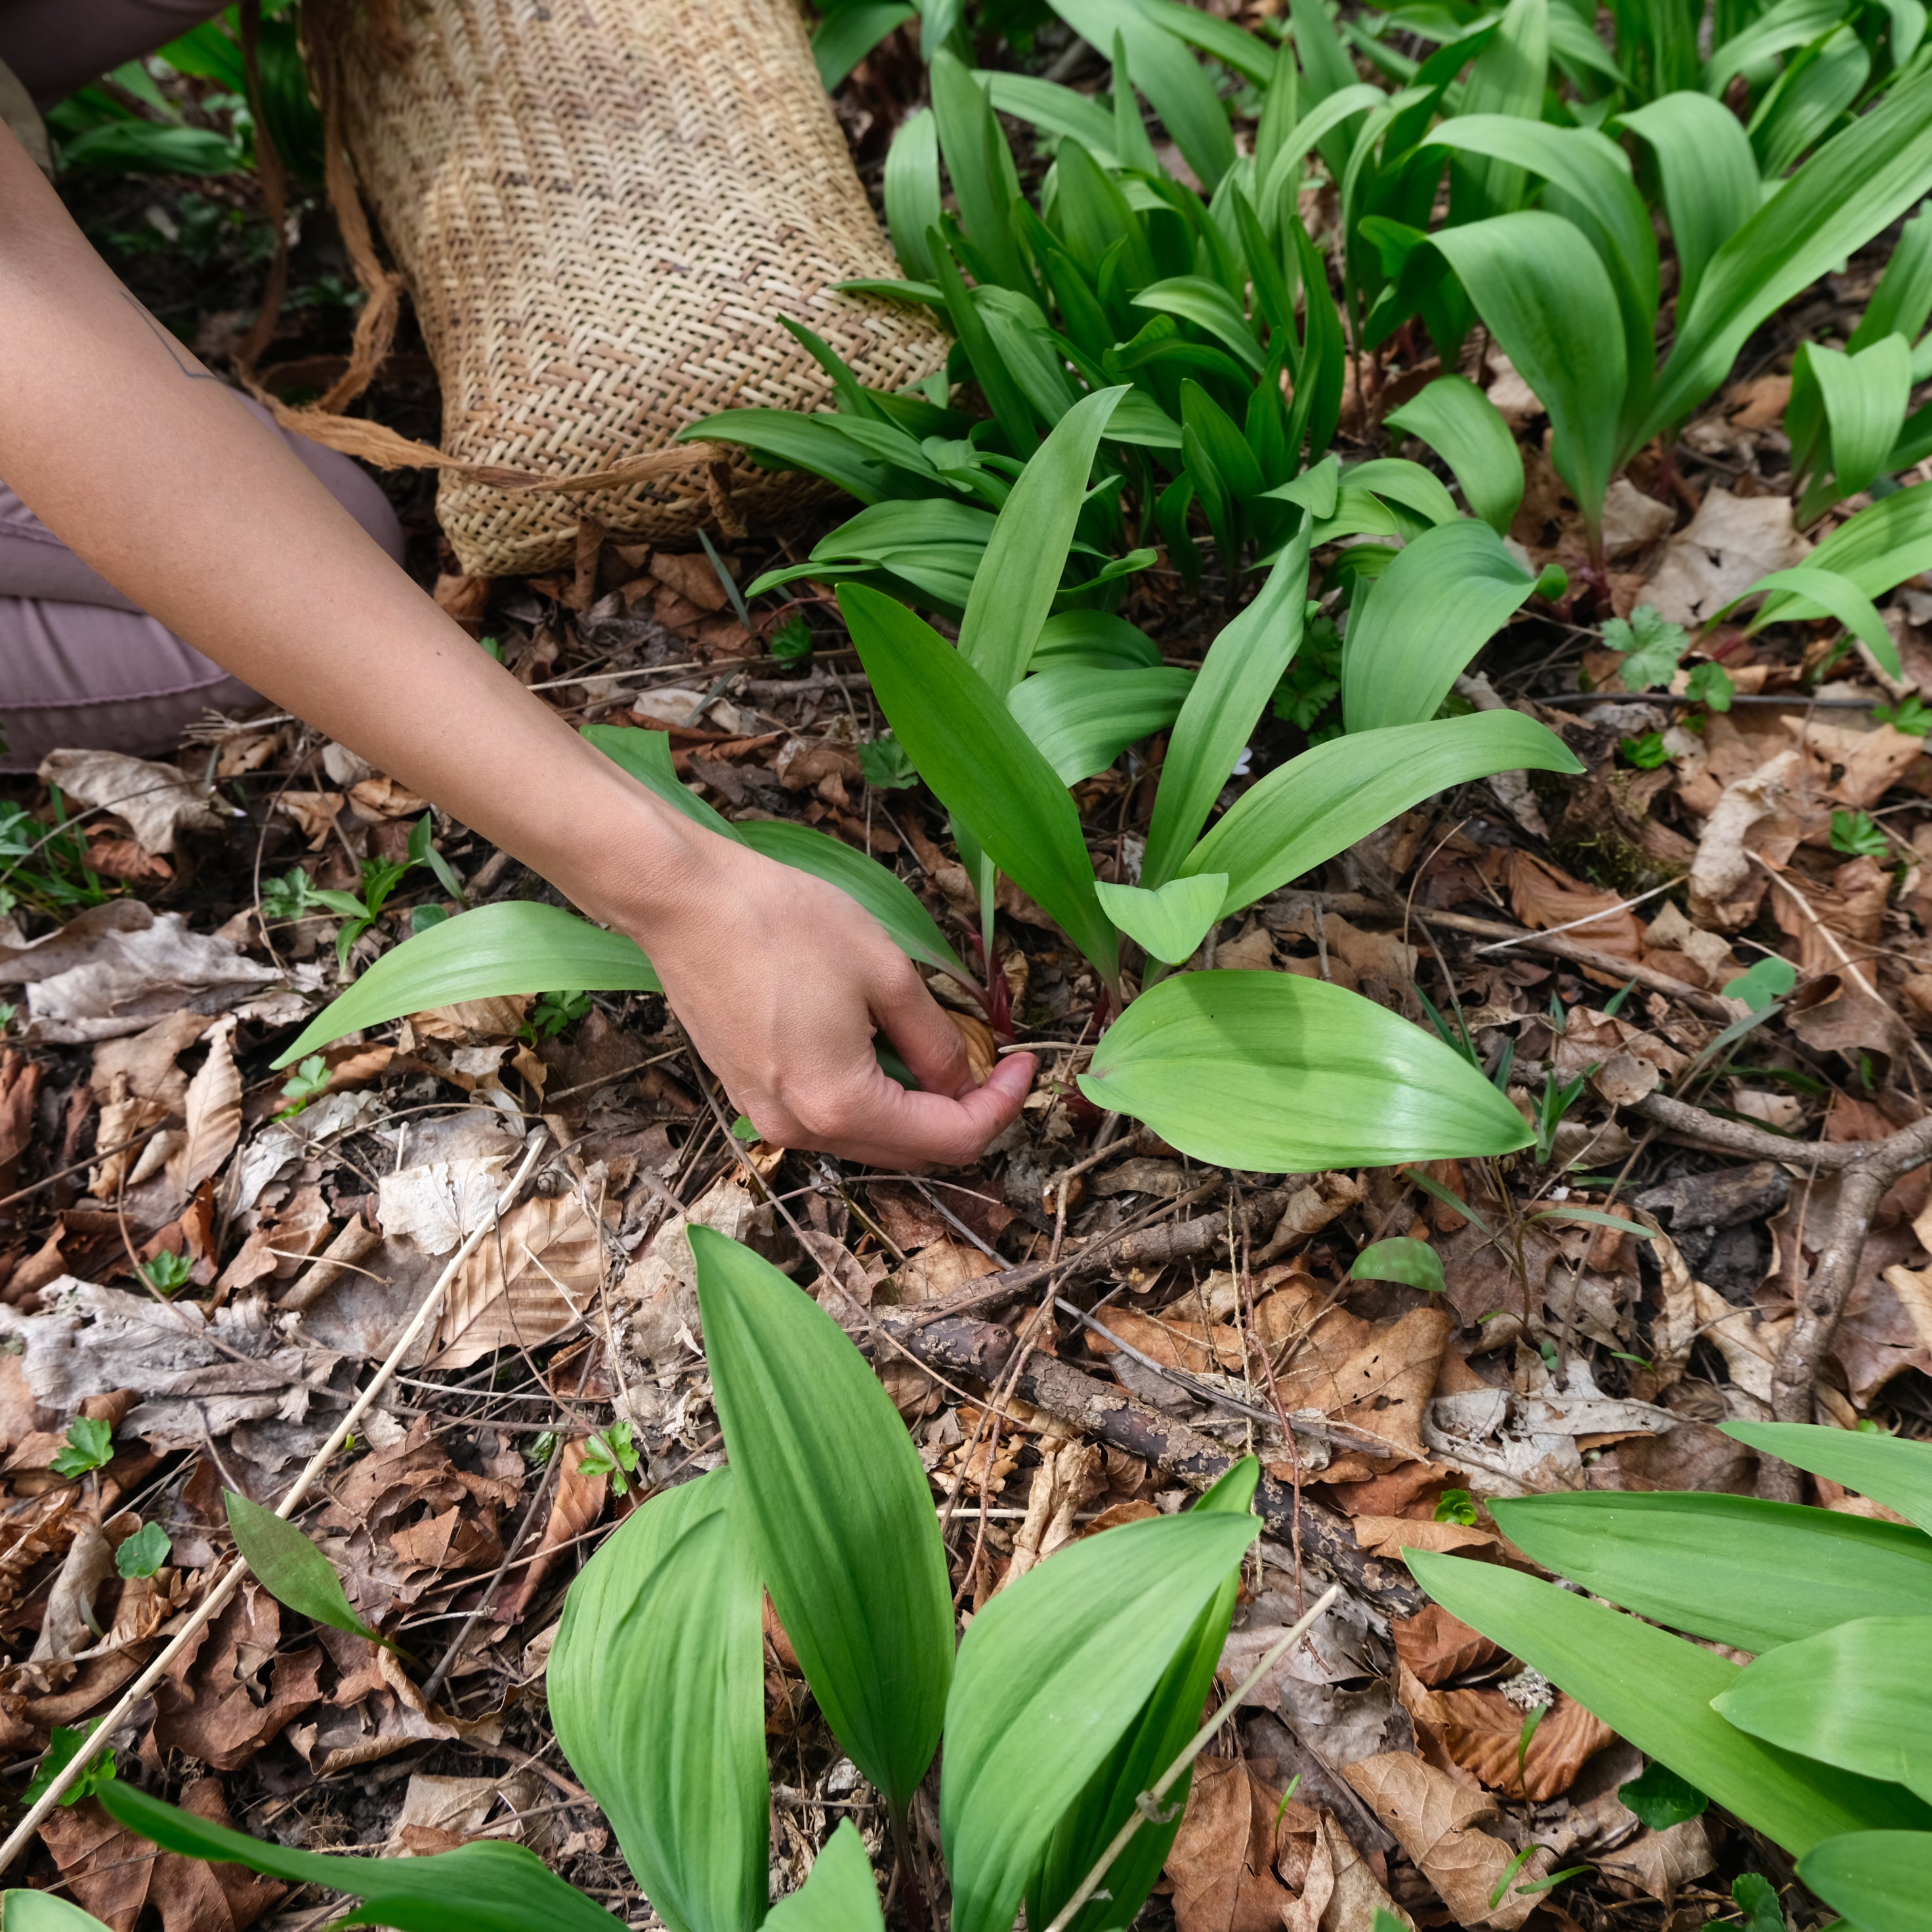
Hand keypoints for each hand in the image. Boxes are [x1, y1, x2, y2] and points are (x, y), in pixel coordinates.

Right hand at [632, 836, 1034, 1166]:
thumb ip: (936, 1040)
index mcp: (840, 1105)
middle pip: (907, 1149)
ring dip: (914, 1104)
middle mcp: (799, 1129)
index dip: (1000, 1105)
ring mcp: (765, 1116)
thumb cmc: (783, 925)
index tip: (1025, 1062)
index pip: (948, 1138)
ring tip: (942, 1047)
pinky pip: (826, 1112)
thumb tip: (963, 1080)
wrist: (685, 903)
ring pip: (866, 1134)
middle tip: (996, 1059)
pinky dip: (868, 1092)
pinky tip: (881, 1043)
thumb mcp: (886, 973)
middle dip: (962, 1110)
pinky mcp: (746, 1092)